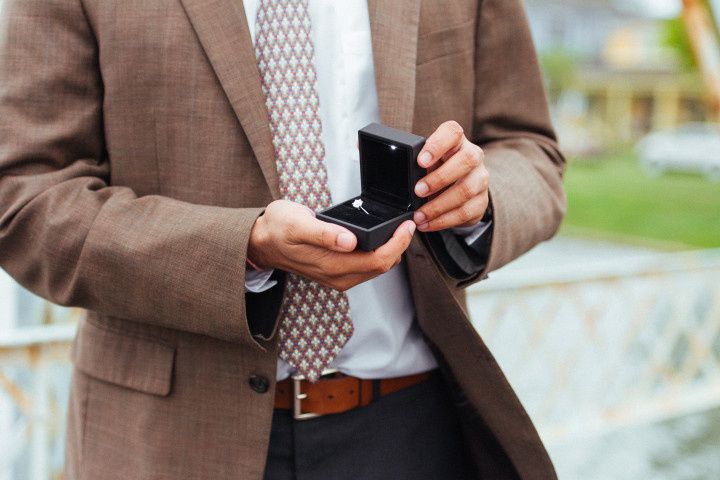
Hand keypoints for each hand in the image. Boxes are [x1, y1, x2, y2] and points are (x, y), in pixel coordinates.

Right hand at [248, 200, 415, 290]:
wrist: (260, 241)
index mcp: (332, 266)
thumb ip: (325, 233)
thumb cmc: (277, 228)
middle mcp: (338, 276)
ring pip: (376, 268)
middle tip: (407, 223)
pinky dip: (379, 253)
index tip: (407, 225)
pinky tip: (381, 238)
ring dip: (391, 250)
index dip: (398, 243)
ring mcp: (337, 276)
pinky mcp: (336, 272)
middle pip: (382, 266)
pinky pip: (366, 266)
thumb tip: (350, 240)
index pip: (378, 260)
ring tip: (398, 228)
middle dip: (399, 246)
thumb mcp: (298, 223)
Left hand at [412, 121, 488, 231]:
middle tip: (418, 191)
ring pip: (466, 190)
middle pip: (466, 160)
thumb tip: (399, 177)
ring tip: (419, 214)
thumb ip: (417, 164)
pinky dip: (443, 221)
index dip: (437, 144)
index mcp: (456, 141)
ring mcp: (480, 179)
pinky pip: (465, 212)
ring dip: (438, 205)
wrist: (459, 188)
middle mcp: (473, 156)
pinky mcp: (481, 201)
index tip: (420, 160)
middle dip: (439, 178)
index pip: (453, 132)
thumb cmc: (438, 170)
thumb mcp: (427, 162)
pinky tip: (428, 223)